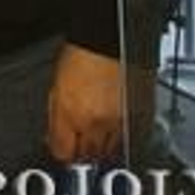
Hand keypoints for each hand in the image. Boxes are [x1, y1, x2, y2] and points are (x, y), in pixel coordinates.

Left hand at [46, 42, 123, 162]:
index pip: (63, 152)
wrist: (111, 38)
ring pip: (109, 151)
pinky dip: (121, 137)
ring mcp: (119, 121)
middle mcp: (95, 121)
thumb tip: (54, 137)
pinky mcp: (140, 117)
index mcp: (70, 113)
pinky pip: (129, 138)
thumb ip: (56, 117)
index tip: (62, 149)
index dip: (62, 151)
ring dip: (101, 147)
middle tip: (79, 144)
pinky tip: (114, 125)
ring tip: (96, 134)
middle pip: (87, 156)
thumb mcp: (57, 86)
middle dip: (81, 153)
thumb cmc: (82, 54)